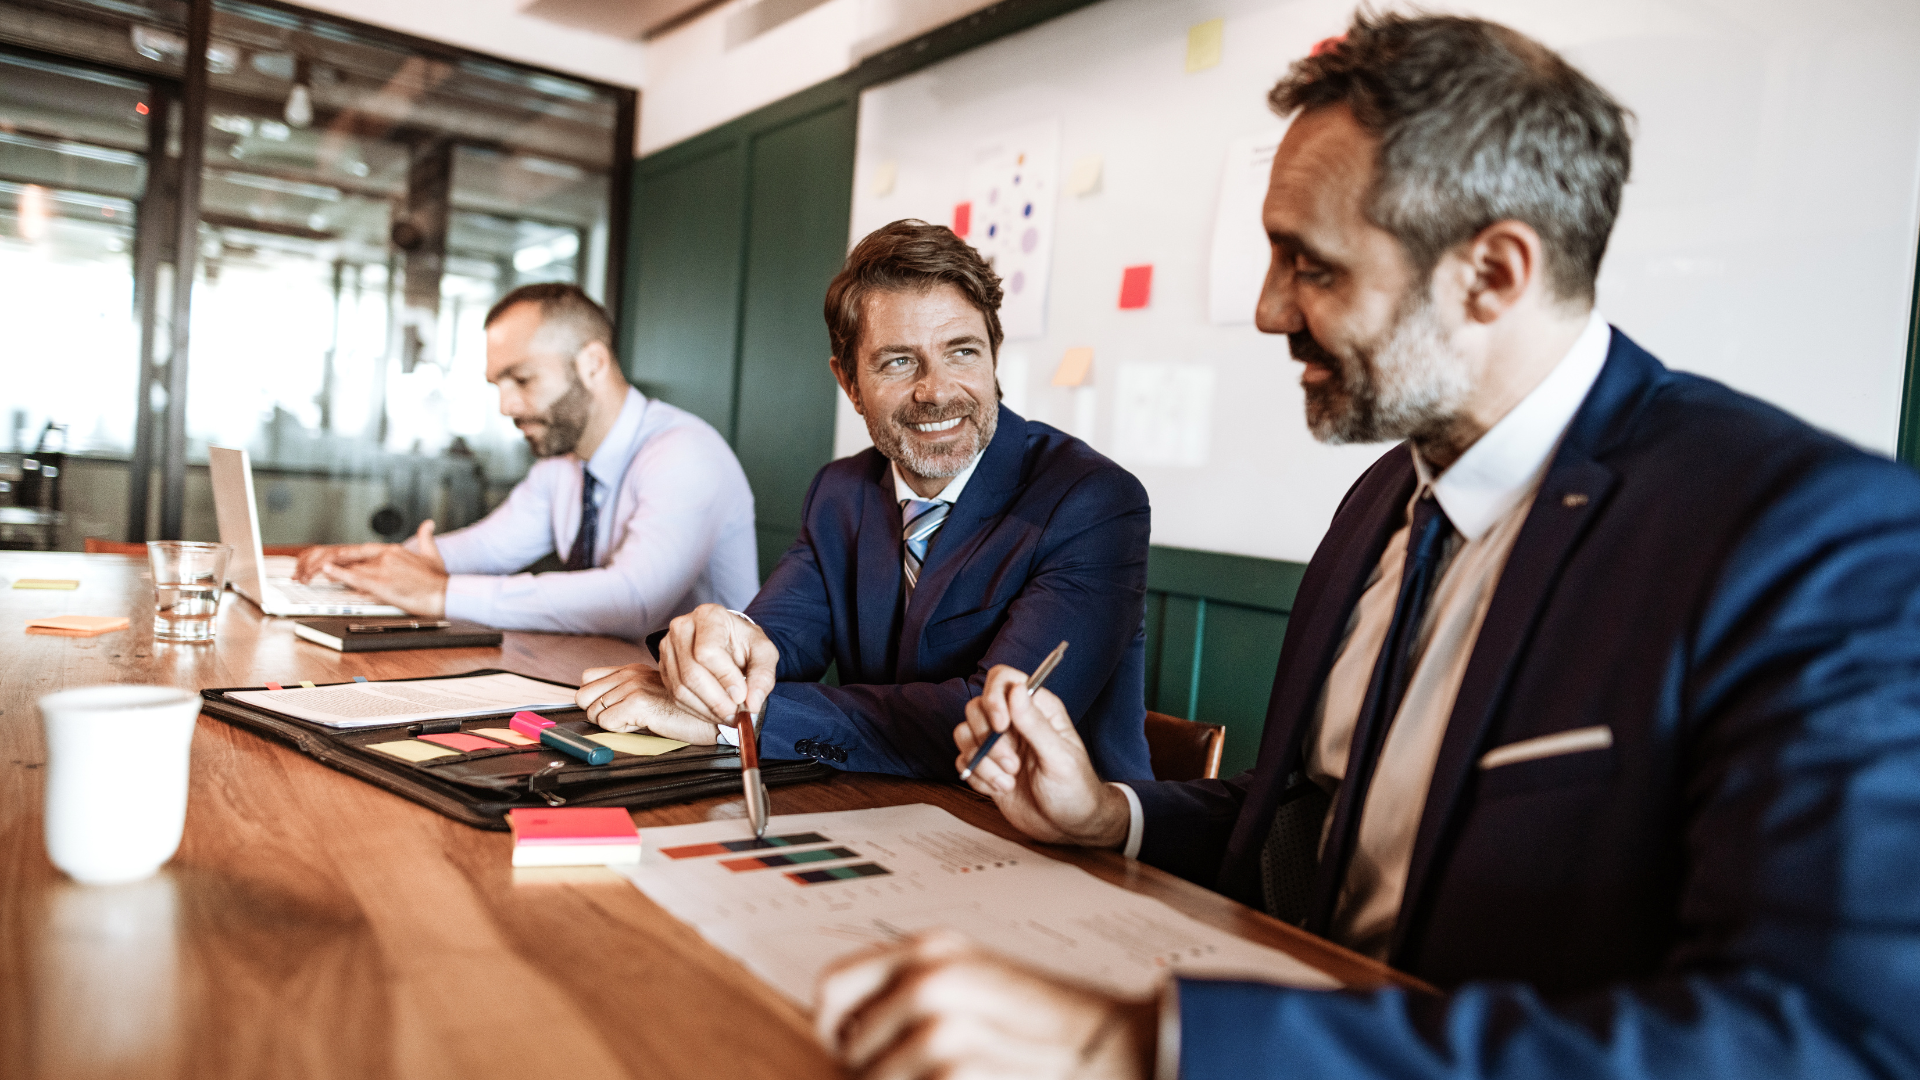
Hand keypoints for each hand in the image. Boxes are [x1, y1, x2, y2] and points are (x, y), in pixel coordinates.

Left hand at [293, 519, 447, 581]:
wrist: (446, 593)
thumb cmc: (439, 580)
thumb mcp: (432, 554)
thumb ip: (426, 536)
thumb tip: (428, 524)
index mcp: (394, 550)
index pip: (363, 549)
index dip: (346, 555)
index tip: (334, 559)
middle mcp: (386, 556)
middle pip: (351, 555)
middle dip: (332, 560)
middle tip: (315, 565)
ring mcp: (382, 568)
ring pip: (350, 566)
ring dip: (330, 568)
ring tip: (313, 570)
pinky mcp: (382, 583)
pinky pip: (355, 577)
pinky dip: (339, 573)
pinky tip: (326, 571)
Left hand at [576, 663, 720, 744]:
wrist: (712, 715)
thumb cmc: (685, 709)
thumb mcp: (652, 692)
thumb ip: (627, 691)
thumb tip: (598, 705)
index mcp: (631, 669)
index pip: (587, 678)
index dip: (594, 697)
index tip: (612, 708)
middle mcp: (630, 674)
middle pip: (583, 696)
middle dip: (598, 712)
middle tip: (623, 717)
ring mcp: (633, 686)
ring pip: (593, 712)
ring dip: (611, 723)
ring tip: (638, 721)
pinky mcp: (638, 703)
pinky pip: (606, 723)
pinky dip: (620, 730)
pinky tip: (642, 725)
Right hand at [656, 603, 778, 723]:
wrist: (727, 640)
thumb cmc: (744, 643)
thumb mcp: (764, 652)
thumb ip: (763, 675)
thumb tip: (753, 703)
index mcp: (709, 616)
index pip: (708, 651)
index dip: (725, 678)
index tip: (741, 696)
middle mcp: (682, 627)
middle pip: (691, 673)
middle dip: (716, 701)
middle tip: (736, 714)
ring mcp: (668, 647)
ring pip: (681, 688)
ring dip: (707, 709)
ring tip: (728, 716)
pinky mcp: (664, 666)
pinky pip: (675, 695)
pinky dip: (697, 710)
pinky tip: (714, 712)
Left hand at [815, 930, 1156, 1079]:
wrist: (1117, 1046)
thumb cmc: (1047, 1026)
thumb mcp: (975, 988)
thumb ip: (913, 996)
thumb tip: (845, 1034)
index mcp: (932, 950)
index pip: (832, 987)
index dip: (832, 1028)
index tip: (849, 1049)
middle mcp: (930, 979)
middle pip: (847, 1047)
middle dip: (868, 1072)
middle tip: (913, 1073)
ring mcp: (943, 1026)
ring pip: (871, 1079)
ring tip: (946, 1079)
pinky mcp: (956, 1070)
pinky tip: (968, 1079)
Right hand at [954, 665, 1130, 848]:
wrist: (1068, 829)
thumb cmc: (1075, 791)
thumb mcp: (1059, 758)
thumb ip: (1035, 724)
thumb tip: (1016, 690)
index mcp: (1038, 709)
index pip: (1003, 680)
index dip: (994, 698)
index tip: (1001, 726)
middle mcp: (1015, 722)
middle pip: (977, 707)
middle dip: (988, 739)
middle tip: (1013, 765)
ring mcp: (998, 745)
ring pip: (965, 733)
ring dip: (982, 762)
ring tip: (1008, 782)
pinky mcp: (986, 767)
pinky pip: (963, 761)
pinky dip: (977, 777)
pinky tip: (999, 790)